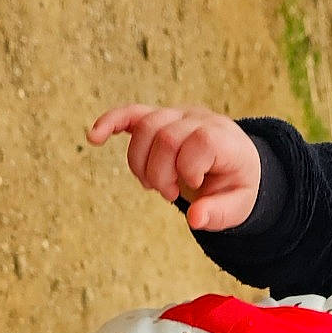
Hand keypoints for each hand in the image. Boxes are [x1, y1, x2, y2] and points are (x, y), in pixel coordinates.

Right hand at [87, 103, 261, 230]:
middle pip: (165, 136)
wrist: (234, 164)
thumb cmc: (234, 185)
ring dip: (140, 163)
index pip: (200, 140)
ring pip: (144, 127)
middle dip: (160, 173)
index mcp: (225, 138)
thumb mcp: (237, 206)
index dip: (189, 168)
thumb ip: (218, 213)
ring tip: (152, 184)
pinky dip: (111, 123)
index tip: (194, 185)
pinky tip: (94, 137)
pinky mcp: (159, 118)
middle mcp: (200, 119)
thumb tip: (194, 219)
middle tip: (169, 193)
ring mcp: (177, 115)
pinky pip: (130, 114)